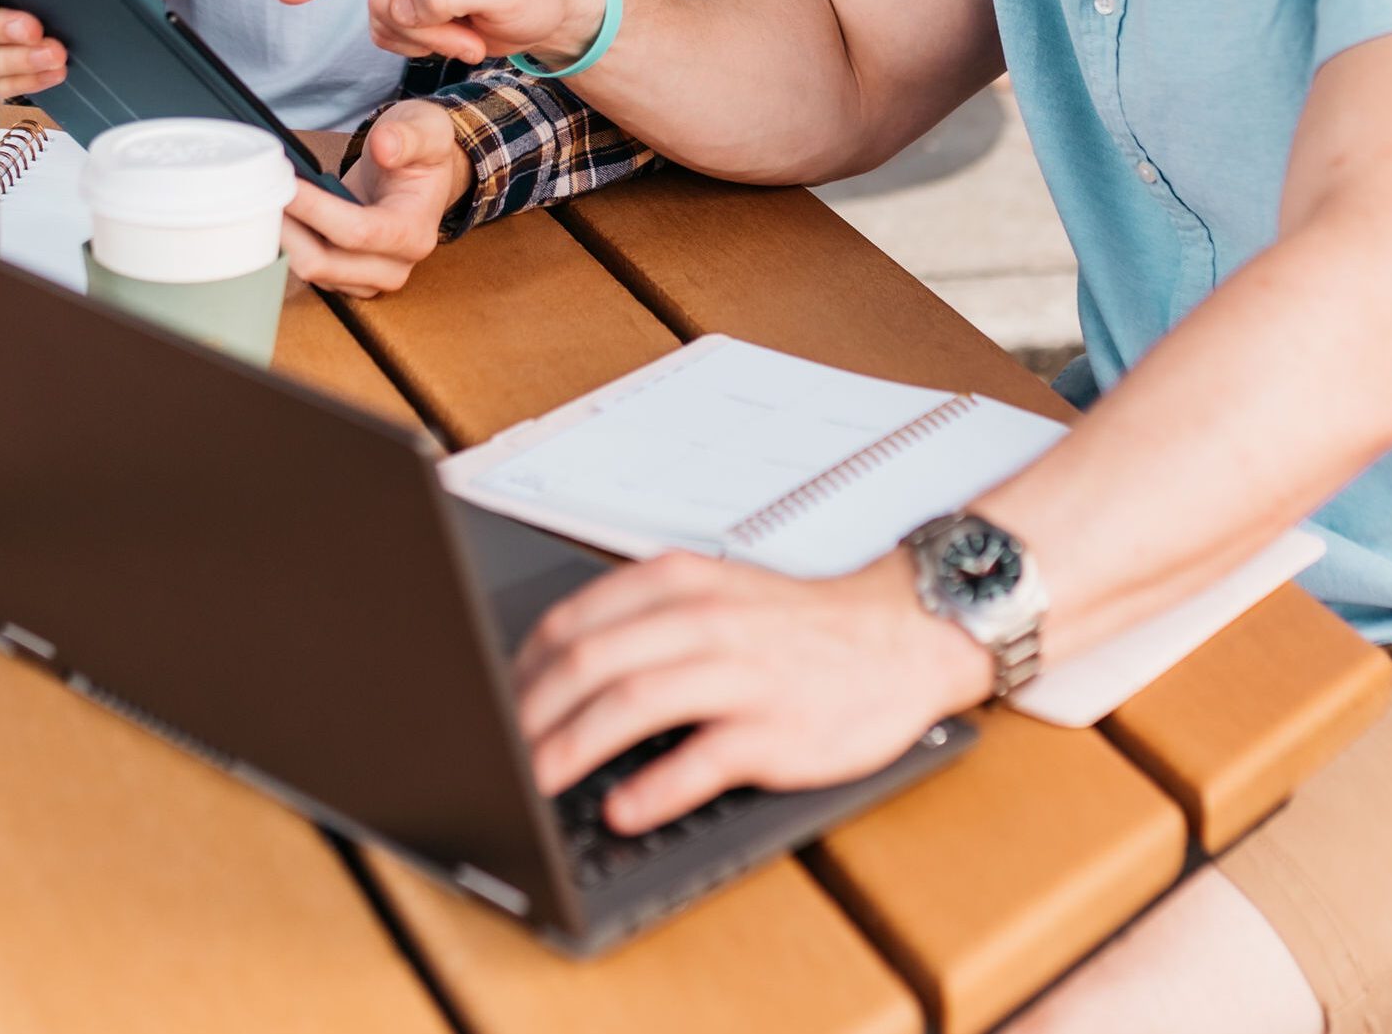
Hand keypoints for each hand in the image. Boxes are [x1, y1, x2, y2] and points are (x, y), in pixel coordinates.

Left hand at [279, 99, 467, 297]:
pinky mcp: (348, 279)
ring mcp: (370, 278)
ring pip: (313, 273)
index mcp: (416, 232)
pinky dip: (291, 247)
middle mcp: (395, 266)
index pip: (359, 232)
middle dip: (290, 229)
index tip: (288, 184)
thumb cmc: (422, 154)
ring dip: (286, 239)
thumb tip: (385, 146)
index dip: (317, 210)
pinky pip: (310, 273)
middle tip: (265, 192)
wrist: (421, 177)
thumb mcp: (427, 130)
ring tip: (268, 201)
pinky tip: (281, 217)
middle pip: (326, 264)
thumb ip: (409, 135)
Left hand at [513, 550, 992, 833]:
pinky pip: (702, 758)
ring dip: (573, 747)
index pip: (574, 621)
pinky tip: (622, 808)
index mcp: (681, 583)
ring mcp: (741, 673)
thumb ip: (643, 620)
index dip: (521, 668)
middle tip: (497, 752)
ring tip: (534, 782)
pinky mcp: (775, 728)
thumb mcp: (714, 594)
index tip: (493, 705)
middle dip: (531, 712)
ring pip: (634, 702)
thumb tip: (554, 668)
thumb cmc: (795, 625)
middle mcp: (705, 620)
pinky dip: (654, 785)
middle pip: (592, 662)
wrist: (898, 633)